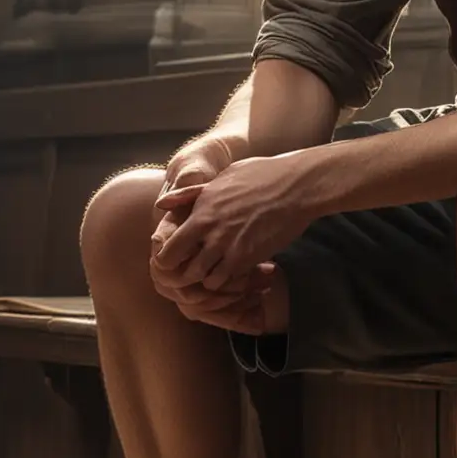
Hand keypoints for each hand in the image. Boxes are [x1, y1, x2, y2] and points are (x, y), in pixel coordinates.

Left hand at [149, 135, 275, 326]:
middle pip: (183, 271)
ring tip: (217, 271)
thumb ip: (189, 195)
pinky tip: (236, 270)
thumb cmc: (260, 176)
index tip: (177, 259)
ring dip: (209, 279)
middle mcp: (210, 232)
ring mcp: (230, 246)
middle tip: (196, 270)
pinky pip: (228, 281)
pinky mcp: (250, 257)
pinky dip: (229, 281)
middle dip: (186, 275)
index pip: (167, 250)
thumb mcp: (221, 179)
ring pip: (205, 281)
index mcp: (200, 212)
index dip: (168, 259)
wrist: (295, 186)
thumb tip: (160, 204)